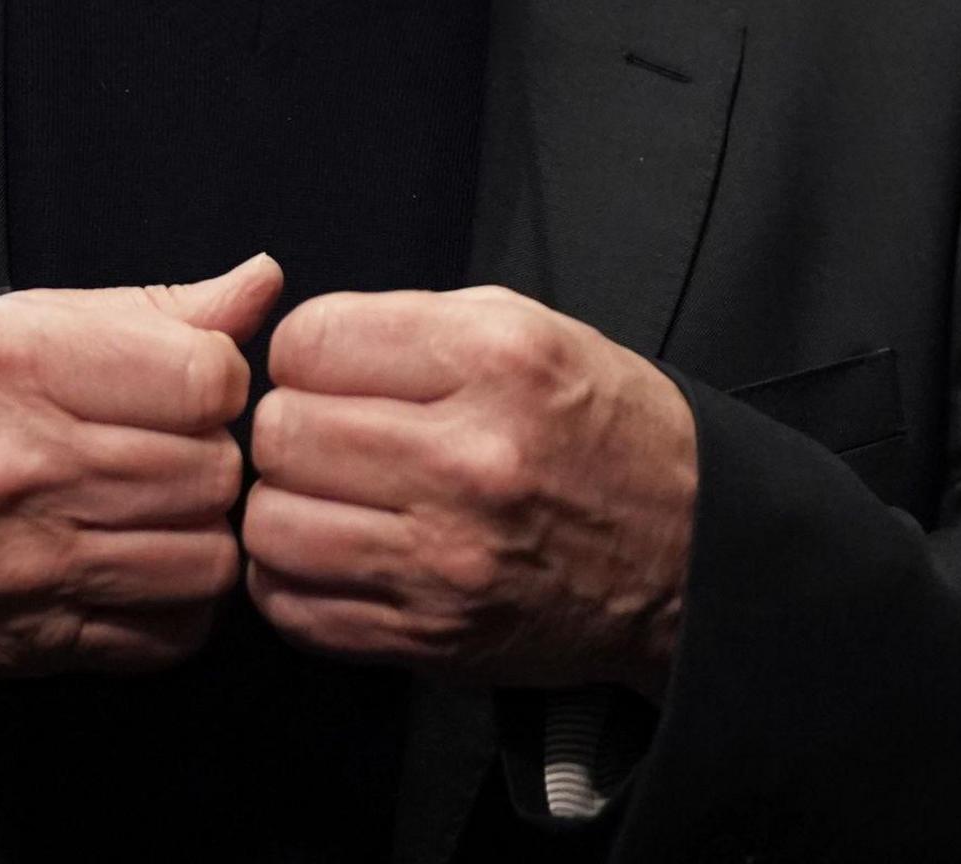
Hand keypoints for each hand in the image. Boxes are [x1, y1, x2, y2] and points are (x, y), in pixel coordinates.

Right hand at [0, 254, 279, 674]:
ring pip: (209, 560)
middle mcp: (31, 467)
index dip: (217, 380)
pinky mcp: (38, 642)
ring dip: (202, 533)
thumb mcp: (8, 322)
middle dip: (210, 456)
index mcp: (25, 368)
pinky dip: (178, 606)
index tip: (186, 386)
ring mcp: (35, 565)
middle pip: (215, 471)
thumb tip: (258, 286)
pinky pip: (170, 636)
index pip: (208, 379)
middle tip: (167, 450)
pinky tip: (141, 566)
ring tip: (158, 509)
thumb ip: (147, 309)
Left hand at [244, 287, 695, 695]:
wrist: (689, 554)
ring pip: (270, 523)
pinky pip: (292, 607)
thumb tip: (302, 344)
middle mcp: (468, 458)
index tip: (332, 371)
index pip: (310, 342)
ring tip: (331, 497)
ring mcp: (445, 558)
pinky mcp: (428, 636)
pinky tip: (336, 554)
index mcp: (496, 361)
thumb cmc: (604, 432)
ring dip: (286, 505)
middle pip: (281, 432)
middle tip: (331, 435)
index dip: (306, 352)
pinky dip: (294, 581)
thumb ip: (416, 322)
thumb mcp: (535, 331)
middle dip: (292, 426)